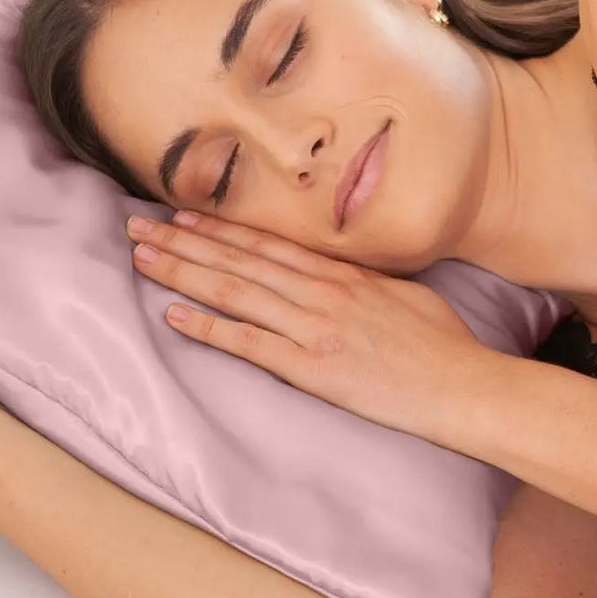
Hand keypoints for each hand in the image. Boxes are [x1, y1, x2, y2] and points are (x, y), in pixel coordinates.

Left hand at [124, 208, 506, 442]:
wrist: (460, 383)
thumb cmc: (441, 343)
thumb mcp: (401, 295)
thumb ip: (360, 284)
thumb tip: (337, 277)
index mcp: (341, 274)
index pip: (267, 243)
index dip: (219, 228)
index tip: (182, 214)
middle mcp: (320, 291)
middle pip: (239, 259)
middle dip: (184, 240)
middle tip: (136, 223)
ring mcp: (313, 327)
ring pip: (235, 290)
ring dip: (183, 271)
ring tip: (142, 257)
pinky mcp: (311, 367)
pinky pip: (249, 343)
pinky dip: (209, 327)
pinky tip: (173, 315)